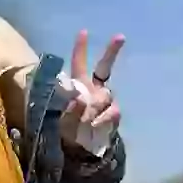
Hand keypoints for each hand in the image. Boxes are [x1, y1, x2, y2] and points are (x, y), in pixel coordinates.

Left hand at [61, 30, 124, 149]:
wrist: (80, 150)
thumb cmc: (66, 132)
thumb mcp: (61, 121)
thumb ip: (69, 111)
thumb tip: (80, 101)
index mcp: (78, 86)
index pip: (80, 64)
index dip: (81, 49)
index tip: (83, 32)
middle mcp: (94, 89)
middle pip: (105, 68)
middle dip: (111, 52)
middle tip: (120, 36)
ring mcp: (105, 101)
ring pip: (104, 96)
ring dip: (93, 108)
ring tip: (82, 121)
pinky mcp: (113, 114)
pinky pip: (111, 112)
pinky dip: (102, 120)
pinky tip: (94, 126)